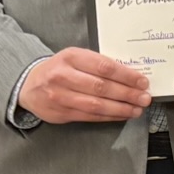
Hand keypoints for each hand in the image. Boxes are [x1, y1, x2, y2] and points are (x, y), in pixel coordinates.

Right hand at [18, 47, 150, 123]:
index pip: (104, 67)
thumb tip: (130, 76)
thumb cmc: (59, 69)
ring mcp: (60, 96)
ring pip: (96, 105)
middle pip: (102, 87)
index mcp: (71, 57)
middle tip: (144, 98)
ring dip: (121, 108)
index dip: (126, 76)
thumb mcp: (75, 58)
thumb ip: (98, 64)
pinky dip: (110, 116)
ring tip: (137, 109)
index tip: (142, 81)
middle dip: (127, 94)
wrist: (28, 85)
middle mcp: (63, 76)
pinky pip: (90, 116)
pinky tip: (122, 114)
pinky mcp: (61, 113)